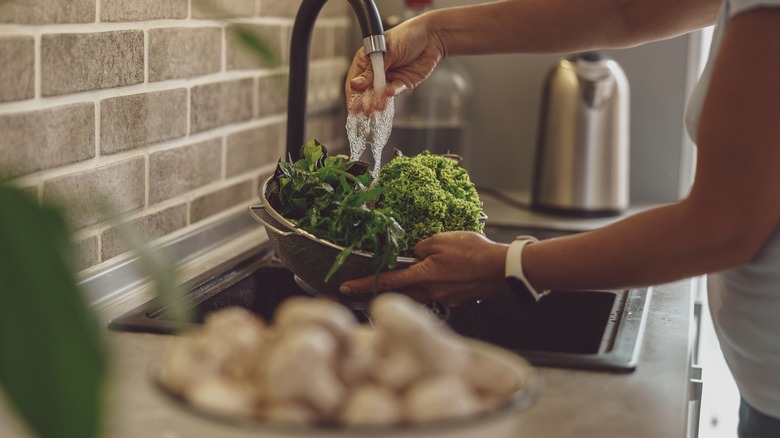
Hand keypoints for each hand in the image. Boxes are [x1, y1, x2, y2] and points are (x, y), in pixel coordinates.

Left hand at [339, 231, 509, 306]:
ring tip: (431, 267)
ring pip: (422, 291)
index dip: (362, 284)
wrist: (502, 268)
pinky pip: (440, 291)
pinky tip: (450, 271)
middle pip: (403, 290)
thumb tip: (415, 255)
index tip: (346, 288)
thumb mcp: (441, 239)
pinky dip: (439, 282)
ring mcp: (444, 297)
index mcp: (422, 276)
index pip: (385, 281)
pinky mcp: (457, 298)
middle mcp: (430, 291)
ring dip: (418, 282)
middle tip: (388, 276)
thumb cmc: (474, 252)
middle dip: (393, 284)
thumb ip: (421, 247)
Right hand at [345, 14, 446, 114]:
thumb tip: (356, 84)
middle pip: (367, 89)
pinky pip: (395, 90)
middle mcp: (377, 70)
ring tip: (376, 107)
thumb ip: (372, 70)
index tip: (352, 104)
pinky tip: (389, 92)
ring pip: (380, 93)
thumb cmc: (407, 35)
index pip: (355, 78)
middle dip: (364, 101)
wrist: (432, 36)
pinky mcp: (403, 83)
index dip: (353, 92)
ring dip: (378, 100)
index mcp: (368, 59)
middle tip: (364, 110)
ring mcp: (390, 77)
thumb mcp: (387, 51)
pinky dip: (392, 92)